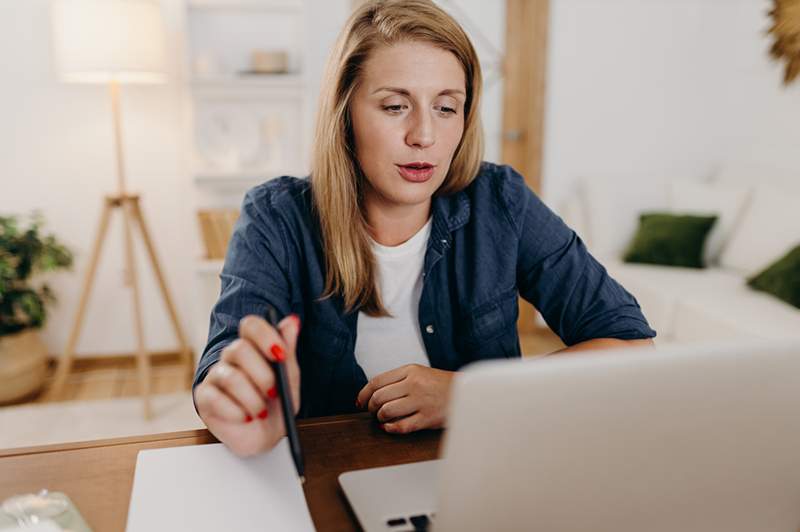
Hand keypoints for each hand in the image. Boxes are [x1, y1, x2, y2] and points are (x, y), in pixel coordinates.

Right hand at [193, 313, 300, 456]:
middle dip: (262, 374)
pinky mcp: (204, 397)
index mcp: (253, 346)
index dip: (264, 336)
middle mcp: (231, 357)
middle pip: (239, 349)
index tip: (280, 356)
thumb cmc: (277, 403)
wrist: (267, 436)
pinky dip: (235, 411)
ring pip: (230, 377)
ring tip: (261, 412)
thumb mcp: (290, 378)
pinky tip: (245, 418)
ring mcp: (215, 375)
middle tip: (274, 392)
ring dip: (251, 398)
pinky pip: (215, 398)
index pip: (250, 325)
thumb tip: (292, 320)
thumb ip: (288, 351)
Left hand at [356, 364, 454, 433]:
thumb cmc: (442, 384)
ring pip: (387, 412)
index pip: (377, 381)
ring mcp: (421, 401)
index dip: (363, 394)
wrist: (466, 393)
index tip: (360, 402)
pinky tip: (390, 427)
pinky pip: (401, 426)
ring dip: (380, 418)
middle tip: (373, 411)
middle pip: (379, 397)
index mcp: (410, 370)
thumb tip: (374, 393)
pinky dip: (390, 428)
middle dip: (371, 408)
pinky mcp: (427, 418)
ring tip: (384, 418)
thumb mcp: (420, 373)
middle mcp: (414, 384)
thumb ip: (398, 379)